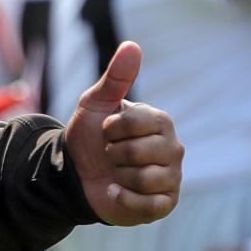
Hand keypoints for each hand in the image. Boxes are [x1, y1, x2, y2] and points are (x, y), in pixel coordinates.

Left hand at [63, 41, 182, 225]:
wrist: (77, 172)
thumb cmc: (91, 135)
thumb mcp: (96, 103)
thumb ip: (115, 77)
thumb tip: (132, 45)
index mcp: (161, 121)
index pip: (136, 122)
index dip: (111, 128)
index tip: (107, 130)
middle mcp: (173, 148)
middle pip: (139, 153)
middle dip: (114, 154)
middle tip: (111, 153)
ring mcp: (172, 177)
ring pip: (143, 179)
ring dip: (118, 176)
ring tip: (116, 172)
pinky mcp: (165, 204)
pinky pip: (148, 205)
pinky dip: (124, 198)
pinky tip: (117, 191)